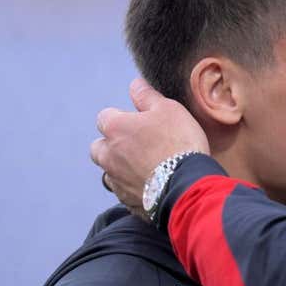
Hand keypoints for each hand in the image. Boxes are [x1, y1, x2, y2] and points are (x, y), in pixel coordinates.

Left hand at [91, 78, 208, 210]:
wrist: (186, 185)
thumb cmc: (178, 141)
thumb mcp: (168, 109)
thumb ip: (147, 96)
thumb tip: (134, 84)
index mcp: (114, 128)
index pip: (105, 117)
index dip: (122, 117)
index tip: (139, 121)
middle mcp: (107, 155)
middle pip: (99, 147)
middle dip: (112, 145)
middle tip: (138, 145)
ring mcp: (115, 180)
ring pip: (108, 171)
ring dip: (120, 168)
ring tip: (145, 166)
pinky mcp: (126, 201)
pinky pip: (123, 191)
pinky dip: (132, 186)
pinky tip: (152, 184)